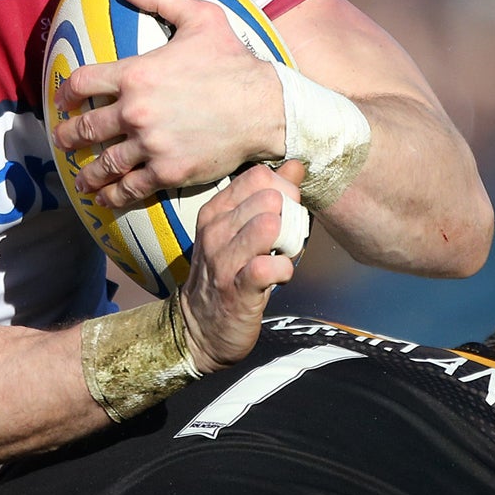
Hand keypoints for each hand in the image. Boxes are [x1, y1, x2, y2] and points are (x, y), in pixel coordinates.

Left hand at [55, 0, 285, 209]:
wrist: (265, 107)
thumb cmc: (233, 61)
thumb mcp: (202, 17)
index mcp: (136, 74)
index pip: (82, 83)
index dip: (65, 93)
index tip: (63, 102)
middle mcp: (135, 111)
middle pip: (85, 128)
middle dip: (68, 137)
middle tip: (62, 142)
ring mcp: (150, 144)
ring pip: (103, 163)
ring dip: (87, 173)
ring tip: (80, 179)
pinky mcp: (167, 171)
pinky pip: (129, 188)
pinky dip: (113, 196)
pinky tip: (104, 199)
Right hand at [177, 163, 301, 373]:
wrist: (199, 329)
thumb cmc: (226, 276)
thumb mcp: (240, 231)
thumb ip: (268, 196)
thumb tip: (295, 165)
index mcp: (215, 212)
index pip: (257, 177)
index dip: (284, 190)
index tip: (285, 213)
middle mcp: (214, 231)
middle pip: (268, 198)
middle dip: (290, 216)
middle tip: (287, 238)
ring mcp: (223, 260)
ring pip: (269, 226)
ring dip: (288, 242)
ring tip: (282, 255)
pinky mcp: (237, 289)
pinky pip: (272, 266)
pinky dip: (284, 270)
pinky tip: (279, 276)